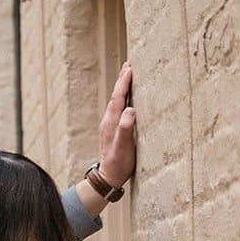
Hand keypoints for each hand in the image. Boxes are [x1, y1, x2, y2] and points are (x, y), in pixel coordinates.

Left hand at [99, 62, 136, 188]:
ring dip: (122, 87)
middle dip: (122, 79)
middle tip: (129, 64)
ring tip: (128, 75)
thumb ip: (125, 128)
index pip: (118, 96)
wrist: (109, 176)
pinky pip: (119, 108)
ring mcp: (111, 124)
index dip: (124, 81)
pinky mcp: (114, 129)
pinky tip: (128, 98)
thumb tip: (130, 110)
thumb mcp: (123, 146)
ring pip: (117, 100)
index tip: (130, 67)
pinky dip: (124, 98)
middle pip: (116, 95)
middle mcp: (109, 120)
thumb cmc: (119, 162)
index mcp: (112, 121)